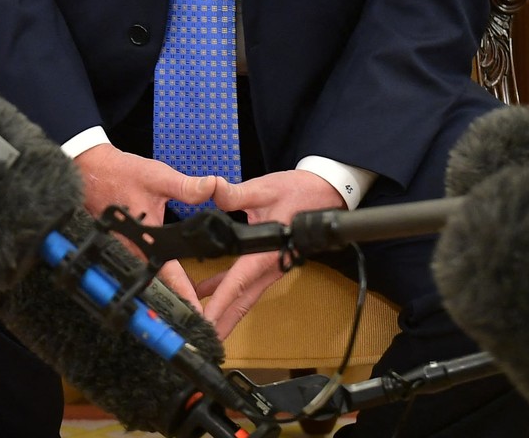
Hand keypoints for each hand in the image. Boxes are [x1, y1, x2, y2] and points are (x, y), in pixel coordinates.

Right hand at [74, 144, 216, 305]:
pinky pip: (136, 264)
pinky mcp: (117, 243)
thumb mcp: (157, 177)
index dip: (187, 297)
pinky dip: (150, 273)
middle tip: (198, 310)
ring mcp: (122, 249)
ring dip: (164, 287)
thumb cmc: (119, 173)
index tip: (200, 316)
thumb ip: (186, 186)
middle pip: (158, 284)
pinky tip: (162, 272)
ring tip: (185, 300)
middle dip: (178, 298)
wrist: (87, 168)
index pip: (171, 277)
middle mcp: (131, 250)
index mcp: (144, 240)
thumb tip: (213, 187)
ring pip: (146, 277)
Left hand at [196, 170, 347, 338]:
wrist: (327, 195)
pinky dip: (228, 292)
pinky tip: (207, 291)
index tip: (207, 319)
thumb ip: (237, 194)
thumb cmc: (300, 193)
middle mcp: (271, 267)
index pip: (239, 281)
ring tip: (201, 324)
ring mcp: (272, 268)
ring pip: (245, 296)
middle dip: (223, 321)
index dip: (221, 301)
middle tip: (202, 340)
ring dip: (224, 310)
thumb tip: (214, 190)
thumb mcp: (265, 188)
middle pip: (243, 301)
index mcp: (268, 253)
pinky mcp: (270, 264)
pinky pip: (246, 284)